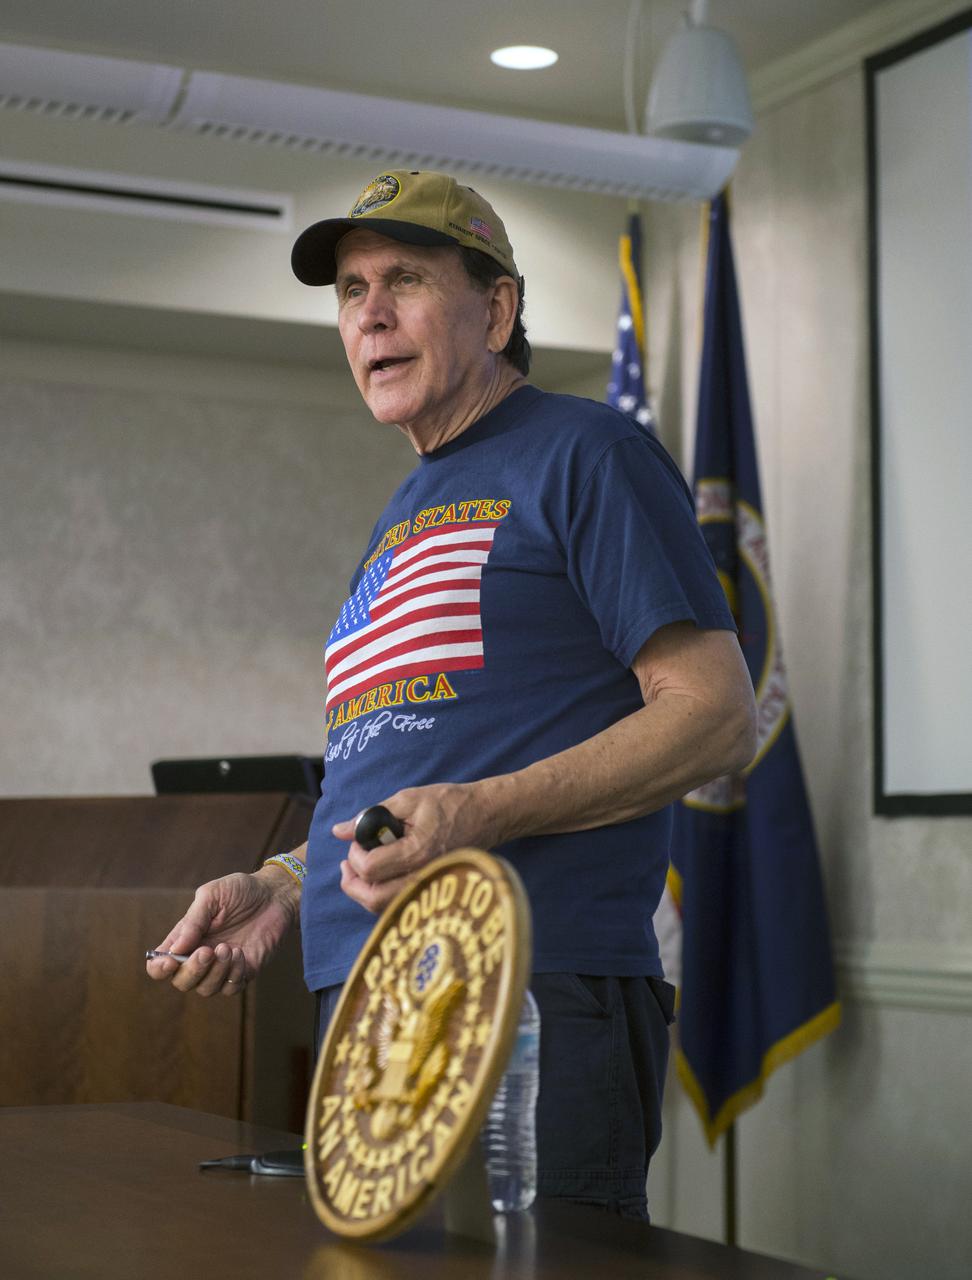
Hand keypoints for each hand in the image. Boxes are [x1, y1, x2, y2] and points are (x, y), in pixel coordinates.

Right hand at [145, 868, 299, 997]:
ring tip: (229, 948)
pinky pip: (231, 988)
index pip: (160, 965)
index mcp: (185, 938)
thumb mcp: (212, 895)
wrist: (275, 894)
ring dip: (215, 973)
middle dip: (192, 971)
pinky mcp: (243, 971)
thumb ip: (193, 921)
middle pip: (182, 982)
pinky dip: (233, 975)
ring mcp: (221, 966)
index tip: (170, 962)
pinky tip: (241, 954)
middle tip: (208, 951)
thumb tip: (174, 950)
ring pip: (206, 989)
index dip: (159, 969)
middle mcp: (200, 955)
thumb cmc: (241, 890)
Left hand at [333, 782, 495, 913]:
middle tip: (346, 864)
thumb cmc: (451, 803)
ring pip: (384, 908)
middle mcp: (423, 877)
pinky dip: (380, 896)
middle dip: (352, 882)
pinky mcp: (432, 891)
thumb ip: (372, 815)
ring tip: (357, 870)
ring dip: (364, 892)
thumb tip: (339, 830)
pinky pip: (397, 905)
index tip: (357, 840)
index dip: (354, 855)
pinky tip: (377, 878)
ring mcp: (429, 888)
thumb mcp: (409, 799)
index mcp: (417, 852)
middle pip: (373, 898)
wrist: (487, 815)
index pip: (371, 868)